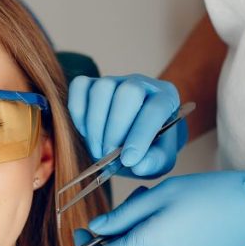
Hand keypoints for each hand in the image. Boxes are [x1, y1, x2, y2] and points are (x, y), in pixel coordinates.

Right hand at [67, 74, 186, 177]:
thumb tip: (139, 165)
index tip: (128, 160)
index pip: (156, 109)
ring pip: (102, 89)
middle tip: (108, 155)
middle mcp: (141, 83)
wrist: (134, 139)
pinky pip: (79, 87)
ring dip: (95, 124)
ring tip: (97, 150)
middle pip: (128, 92)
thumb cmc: (150, 147)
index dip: (140, 135)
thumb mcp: (160, 159)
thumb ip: (155, 162)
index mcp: (166, 98)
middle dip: (115, 128)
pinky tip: (85, 133)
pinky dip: (78, 113)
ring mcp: (115, 80)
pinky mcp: (91, 83)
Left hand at [75, 171, 244, 245]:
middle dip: (129, 227)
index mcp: (148, 243)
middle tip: (146, 197)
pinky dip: (169, 245)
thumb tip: (94, 229)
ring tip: (175, 210)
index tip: (81, 234)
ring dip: (151, 234)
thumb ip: (122, 215)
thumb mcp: (158, 194)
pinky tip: (190, 227)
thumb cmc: (204, 193)